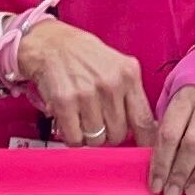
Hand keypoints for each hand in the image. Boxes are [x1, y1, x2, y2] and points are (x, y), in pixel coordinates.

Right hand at [17, 17, 154, 149]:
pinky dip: (71, 136)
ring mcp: (87, 94)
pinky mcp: (65, 102)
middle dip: (108, 135)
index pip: (144, 120)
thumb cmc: (83, 55)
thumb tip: (145, 128)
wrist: (49, 42)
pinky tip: (70, 121)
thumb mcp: (116, 66)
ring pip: (96, 140)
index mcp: (128, 74)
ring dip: (88, 136)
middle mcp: (110, 84)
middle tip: (98, 122)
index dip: (145, 142)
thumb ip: (130, 94)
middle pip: (118, 135)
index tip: (145, 152)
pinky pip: (74, 139)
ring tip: (82, 117)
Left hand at [146, 80, 194, 194]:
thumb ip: (165, 125)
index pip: (169, 134)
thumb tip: (154, 161)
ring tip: (190, 190)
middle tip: (171, 193)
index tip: (155, 184)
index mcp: (183, 97)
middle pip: (192, 143)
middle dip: (179, 173)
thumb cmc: (192, 87)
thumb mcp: (171, 97)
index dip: (161, 163)